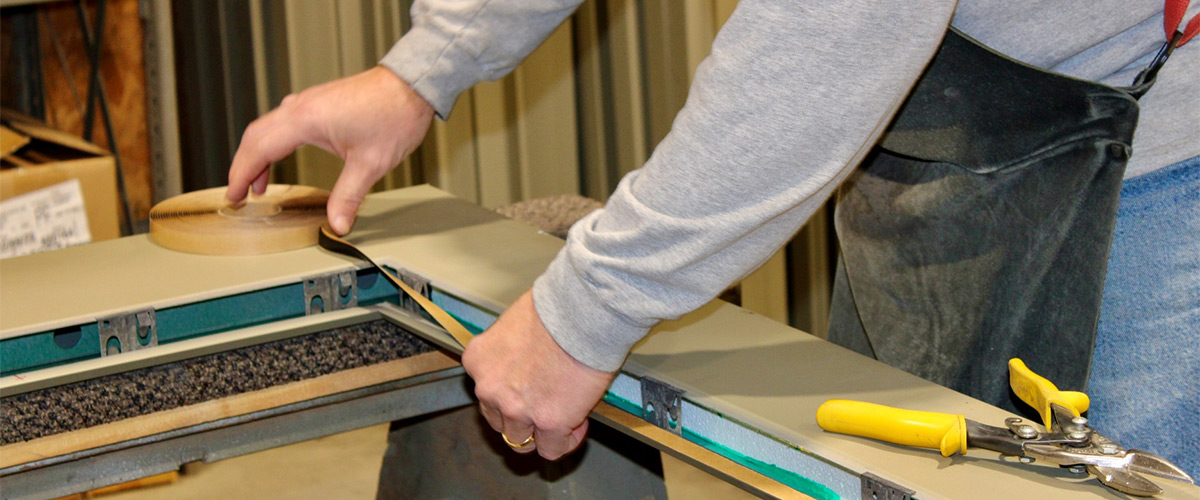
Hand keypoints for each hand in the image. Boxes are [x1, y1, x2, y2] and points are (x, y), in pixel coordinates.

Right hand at [226, 66, 433, 233]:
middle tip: (237, 193)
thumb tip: (338, 224)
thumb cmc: (394, 113)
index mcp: (305, 119)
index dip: (241, 175)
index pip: (259, 149)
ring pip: (268, 127)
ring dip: (258, 154)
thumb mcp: (371, 164)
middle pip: (256, 136)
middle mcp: (301, 106)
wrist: (413, 84)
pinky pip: (284, 122)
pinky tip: (282, 156)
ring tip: (258, 184)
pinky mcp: (320, 101)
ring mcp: (310, 101)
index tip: (233, 196)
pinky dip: (274, 141)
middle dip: (242, 166)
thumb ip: (349, 197)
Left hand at [462, 291, 615, 459]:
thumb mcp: (514, 325)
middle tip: (547, 405)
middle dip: (522, 417)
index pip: (486, 393)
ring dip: (541, 433)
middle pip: (498, 421)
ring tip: (565, 418)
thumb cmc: (556, 307)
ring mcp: (517, 409)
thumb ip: (510, 352)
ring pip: (520, 441)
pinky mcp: (548, 422)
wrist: (583, 310)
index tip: (530, 390)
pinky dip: (565, 442)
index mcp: (478, 361)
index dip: (511, 395)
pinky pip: (551, 450)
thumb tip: (525, 363)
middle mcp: (490, 389)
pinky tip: (578, 426)